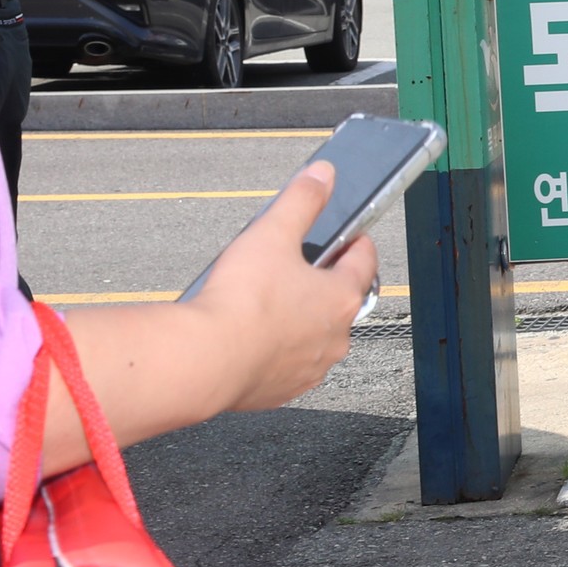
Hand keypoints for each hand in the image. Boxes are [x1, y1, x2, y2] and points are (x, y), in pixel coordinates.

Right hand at [188, 162, 380, 412]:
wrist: (203, 360)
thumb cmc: (239, 303)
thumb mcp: (271, 234)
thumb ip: (300, 201)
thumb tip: (322, 177)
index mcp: (341, 298)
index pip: (364, 263)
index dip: (356, 243)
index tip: (350, 237)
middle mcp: (335, 337)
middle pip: (340, 301)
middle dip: (322, 283)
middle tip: (297, 269)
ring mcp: (311, 368)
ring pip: (315, 336)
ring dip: (299, 320)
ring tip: (267, 304)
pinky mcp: (282, 390)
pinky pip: (288, 365)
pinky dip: (277, 350)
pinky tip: (252, 337)